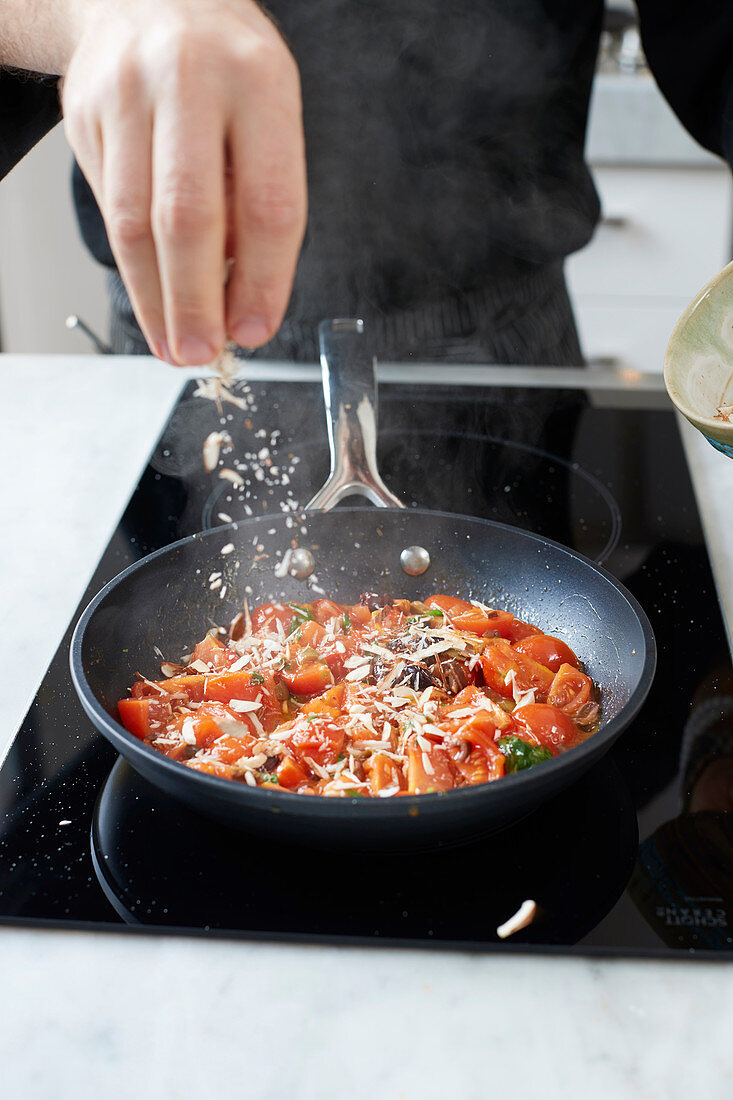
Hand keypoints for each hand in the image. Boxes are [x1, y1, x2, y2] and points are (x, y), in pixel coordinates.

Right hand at [62, 0, 306, 363]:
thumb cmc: (224, 71)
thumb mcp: (268, 116)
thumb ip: (259, 203)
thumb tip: (242, 303)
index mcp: (259, 82)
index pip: (268, 204)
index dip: (264, 281)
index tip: (255, 329)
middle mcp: (190, 81)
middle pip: (189, 218)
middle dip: (196, 302)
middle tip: (202, 352)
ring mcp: (127, 93)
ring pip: (135, 223)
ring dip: (154, 300)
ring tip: (173, 344)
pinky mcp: (84, 113)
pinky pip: (110, 209)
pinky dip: (132, 266)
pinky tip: (150, 298)